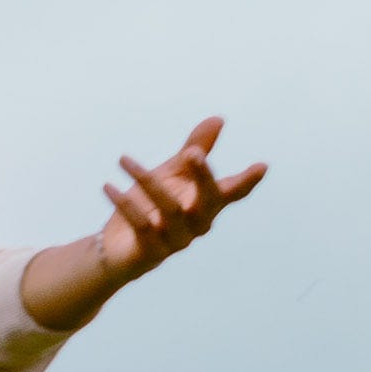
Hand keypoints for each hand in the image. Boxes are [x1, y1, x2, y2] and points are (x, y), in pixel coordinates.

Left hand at [86, 117, 264, 287]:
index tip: (262, 166)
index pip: (232, 192)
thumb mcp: (173, 174)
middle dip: (203, 177)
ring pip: (169, 210)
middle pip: (209, 201)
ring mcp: (176, 240)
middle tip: (192, 154)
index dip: (247, 181)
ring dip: (146, 181)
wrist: (117, 248)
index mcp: (206, 204)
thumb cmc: (151, 206)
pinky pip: (141, 226)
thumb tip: (219, 119)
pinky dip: (125, 205)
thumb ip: (195, 150)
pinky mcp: (151, 252)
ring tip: (124, 159)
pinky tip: (109, 186)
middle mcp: (197, 223)